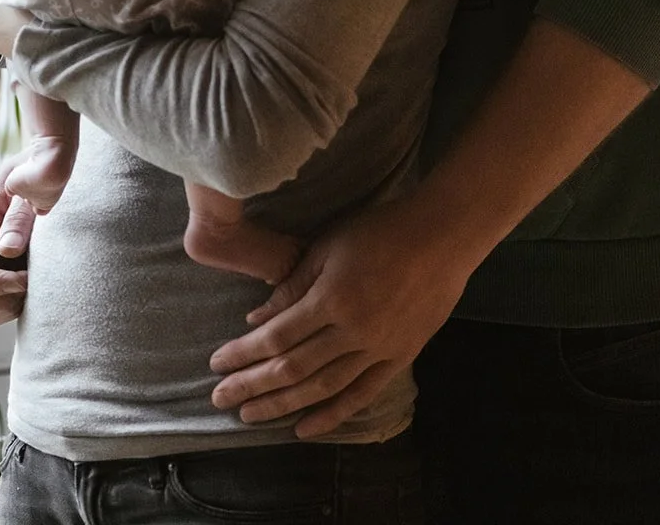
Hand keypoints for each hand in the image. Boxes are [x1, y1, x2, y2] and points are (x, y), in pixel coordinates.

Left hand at [208, 197, 472, 436]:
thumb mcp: (330, 245)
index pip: (277, 336)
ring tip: (251, 416)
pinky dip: (332, 415)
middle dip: (252, 385)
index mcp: (331, 299)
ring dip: (283, 405)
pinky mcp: (399, 357)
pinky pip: (361, 394)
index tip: (217, 364)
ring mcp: (378, 349)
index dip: (244, 353)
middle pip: (293, 368)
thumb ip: (293, 284)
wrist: (442, 237)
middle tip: (220, 400)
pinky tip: (304, 428)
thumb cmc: (381, 230)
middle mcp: (352, 332)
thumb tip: (257, 319)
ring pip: (322, 387)